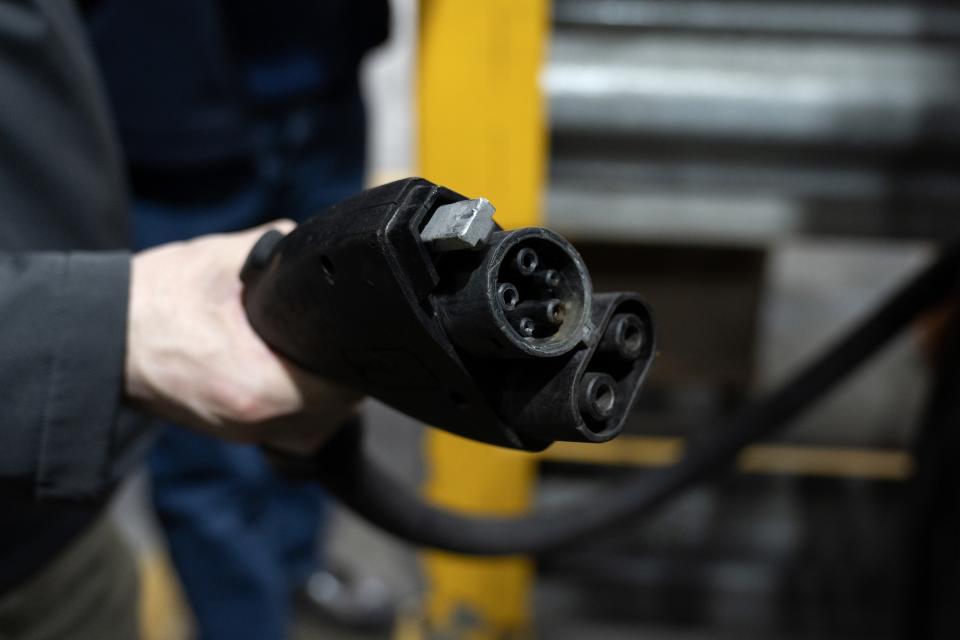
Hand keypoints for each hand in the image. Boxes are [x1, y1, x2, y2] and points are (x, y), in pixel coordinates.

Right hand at [124, 221, 360, 452]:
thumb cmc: (155, 301)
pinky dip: (297, 399)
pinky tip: (291, 367)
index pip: (343, 387)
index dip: (358, 356)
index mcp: (259, 386)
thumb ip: (284, 253)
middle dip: (344, 372)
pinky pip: (285, 424)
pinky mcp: (232, 431)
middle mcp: (255, 422)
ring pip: (314, 422)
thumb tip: (321, 244)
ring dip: (324, 389)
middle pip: (335, 409)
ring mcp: (242, 433)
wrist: (102, 336)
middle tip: (341, 335)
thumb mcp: (225, 261)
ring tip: (317, 350)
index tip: (357, 332)